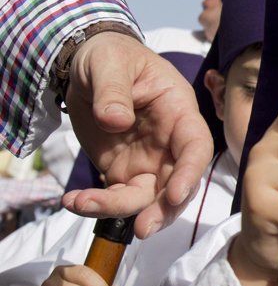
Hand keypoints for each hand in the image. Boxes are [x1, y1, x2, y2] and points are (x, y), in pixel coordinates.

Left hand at [60, 32, 212, 238]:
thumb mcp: (109, 63)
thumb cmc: (110, 57)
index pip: (196, 147)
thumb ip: (113, 90)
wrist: (86, 68)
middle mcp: (169, 143)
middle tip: (141, 228)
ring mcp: (148, 161)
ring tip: (83, 205)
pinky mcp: (122, 173)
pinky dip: (97, 206)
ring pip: (147, 198)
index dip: (191, 173)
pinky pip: (117, 198)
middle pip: (178, 182)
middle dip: (163, 208)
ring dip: (123, 211)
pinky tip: (74, 201)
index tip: (174, 194)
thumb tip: (116, 121)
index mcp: (178, 112)